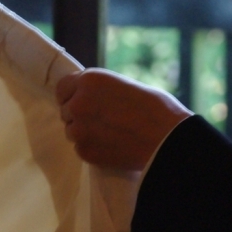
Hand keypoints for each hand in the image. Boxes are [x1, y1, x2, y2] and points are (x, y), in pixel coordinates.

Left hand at [56, 68, 191, 169]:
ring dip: (85, 133)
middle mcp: (78, 103)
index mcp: (89, 80)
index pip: (62, 87)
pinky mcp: (85, 151)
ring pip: (72, 131)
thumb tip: (88, 97)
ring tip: (111, 134)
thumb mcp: (123, 85)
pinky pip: (80, 148)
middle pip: (66, 110)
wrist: (169, 140)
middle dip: (80, 115)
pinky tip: (112, 146)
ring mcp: (79, 129)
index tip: (81, 102)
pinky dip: (92, 148)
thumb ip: (99, 90)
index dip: (72, 95)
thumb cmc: (156, 108)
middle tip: (103, 121)